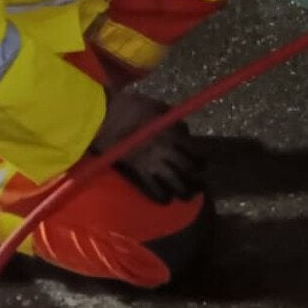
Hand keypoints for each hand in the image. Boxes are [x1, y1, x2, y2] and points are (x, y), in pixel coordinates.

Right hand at [92, 89, 202, 204]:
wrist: (104, 117)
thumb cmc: (130, 107)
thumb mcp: (158, 107)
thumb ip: (174, 121)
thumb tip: (184, 131)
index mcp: (173, 133)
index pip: (195, 151)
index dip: (201, 160)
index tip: (203, 164)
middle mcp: (167, 150)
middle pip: (189, 169)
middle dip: (197, 179)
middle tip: (200, 184)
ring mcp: (152, 162)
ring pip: (175, 182)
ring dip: (184, 191)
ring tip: (187, 195)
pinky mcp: (137, 171)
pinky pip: (153, 189)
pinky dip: (160, 196)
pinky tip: (165, 200)